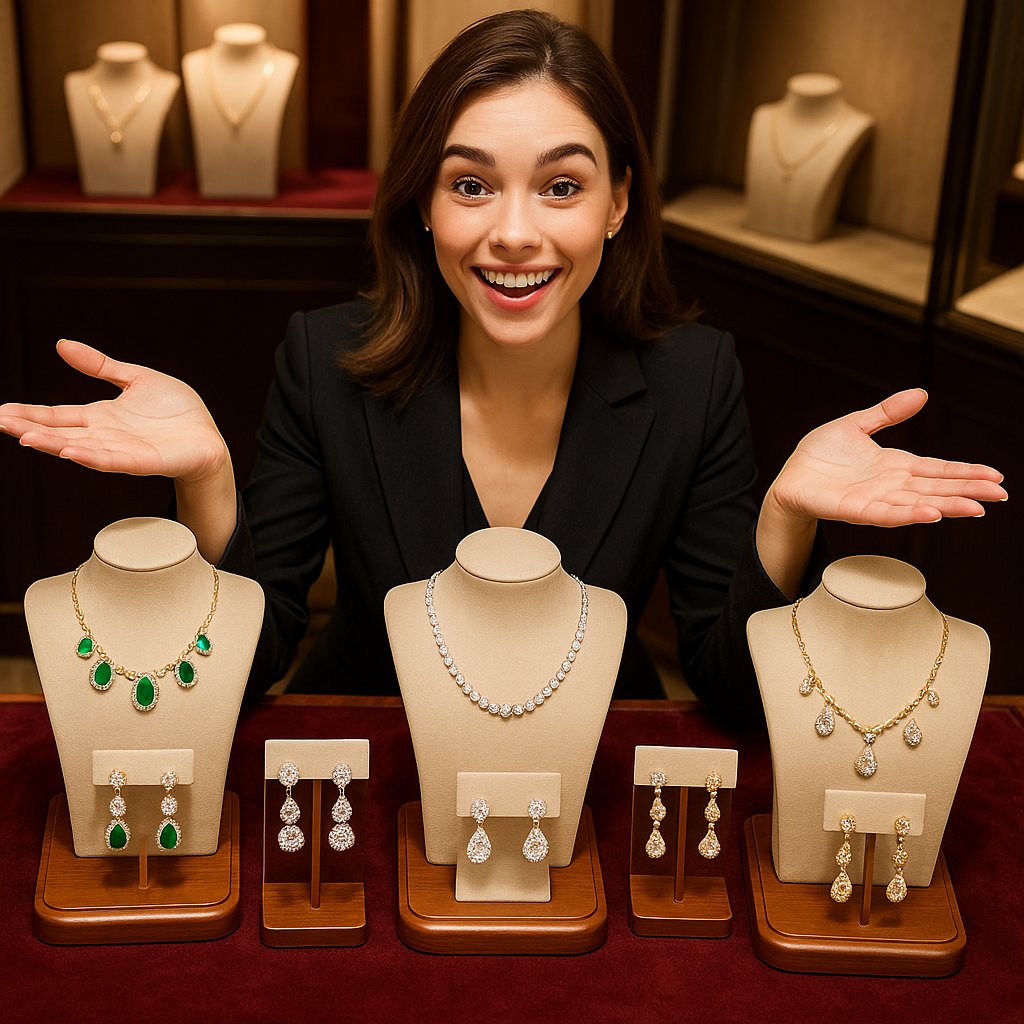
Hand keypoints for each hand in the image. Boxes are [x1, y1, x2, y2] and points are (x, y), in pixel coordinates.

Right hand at [0, 339, 229, 483]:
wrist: (208, 438)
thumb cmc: (177, 412)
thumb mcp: (136, 379)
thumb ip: (100, 366)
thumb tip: (61, 344)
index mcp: (102, 417)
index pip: (58, 415)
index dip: (30, 414)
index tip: (1, 413)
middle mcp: (106, 436)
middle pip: (62, 432)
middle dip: (31, 428)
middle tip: (1, 422)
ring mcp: (124, 450)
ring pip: (82, 448)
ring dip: (55, 444)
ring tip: (27, 437)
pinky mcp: (145, 461)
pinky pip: (115, 460)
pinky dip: (93, 457)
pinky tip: (72, 452)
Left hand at [767, 388, 1006, 527]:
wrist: (789, 477)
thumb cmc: (819, 456)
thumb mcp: (856, 426)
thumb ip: (887, 413)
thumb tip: (921, 394)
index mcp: (896, 466)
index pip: (939, 469)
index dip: (966, 472)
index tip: (995, 477)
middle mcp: (891, 486)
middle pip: (937, 488)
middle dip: (968, 492)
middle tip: (999, 496)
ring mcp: (875, 499)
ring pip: (918, 504)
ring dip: (947, 506)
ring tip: (975, 508)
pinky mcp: (855, 510)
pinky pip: (885, 513)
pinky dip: (908, 514)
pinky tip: (931, 514)